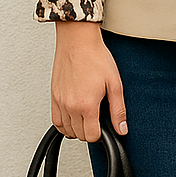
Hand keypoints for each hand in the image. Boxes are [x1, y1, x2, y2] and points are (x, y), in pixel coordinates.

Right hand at [50, 21, 126, 140]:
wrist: (78, 41)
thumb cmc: (95, 57)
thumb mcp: (114, 83)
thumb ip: (118, 110)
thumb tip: (121, 129)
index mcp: (87, 105)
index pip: (91, 136)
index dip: (101, 134)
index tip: (104, 126)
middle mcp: (70, 106)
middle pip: (79, 135)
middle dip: (90, 131)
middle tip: (98, 119)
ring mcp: (60, 101)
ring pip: (66, 130)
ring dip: (77, 128)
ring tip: (87, 117)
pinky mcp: (53, 96)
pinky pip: (55, 120)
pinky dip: (64, 123)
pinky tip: (73, 116)